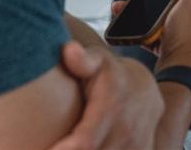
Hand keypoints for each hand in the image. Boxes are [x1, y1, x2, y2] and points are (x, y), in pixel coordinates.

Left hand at [48, 41, 163, 149]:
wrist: (144, 87)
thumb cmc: (109, 75)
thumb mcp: (97, 60)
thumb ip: (83, 59)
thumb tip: (69, 50)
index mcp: (112, 108)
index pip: (84, 143)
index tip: (46, 148)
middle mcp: (127, 130)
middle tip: (47, 145)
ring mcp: (137, 145)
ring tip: (64, 144)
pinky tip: (84, 146)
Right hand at [112, 0, 190, 76]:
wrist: (183, 74)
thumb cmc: (190, 37)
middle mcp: (187, 18)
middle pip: (160, 0)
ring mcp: (175, 33)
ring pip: (151, 17)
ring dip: (133, 11)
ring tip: (117, 9)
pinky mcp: (165, 48)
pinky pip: (146, 35)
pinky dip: (134, 30)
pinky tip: (123, 29)